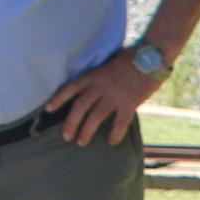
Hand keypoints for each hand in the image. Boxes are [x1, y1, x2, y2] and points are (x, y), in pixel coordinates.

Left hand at [42, 51, 161, 144]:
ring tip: (82, 142)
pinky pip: (119, 123)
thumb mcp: (108, 63)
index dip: (58, 99)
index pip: (71, 88)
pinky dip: (115, 134)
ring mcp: (114, 95)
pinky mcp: (129, 103)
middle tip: (66, 137)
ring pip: (95, 117)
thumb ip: (98, 77)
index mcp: (94, 75)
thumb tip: (90, 89)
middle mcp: (100, 86)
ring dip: (87, 131)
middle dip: (71, 123)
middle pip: (80, 107)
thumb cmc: (130, 58)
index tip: (48, 109)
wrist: (151, 57)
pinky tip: (111, 141)